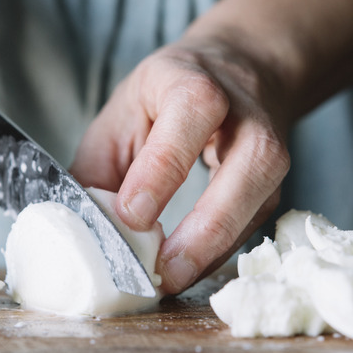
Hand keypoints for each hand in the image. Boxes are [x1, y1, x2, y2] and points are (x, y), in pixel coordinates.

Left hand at [71, 38, 290, 293]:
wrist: (241, 72)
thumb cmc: (169, 94)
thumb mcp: (123, 111)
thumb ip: (100, 167)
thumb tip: (79, 228)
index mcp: (196, 85)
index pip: (188, 120)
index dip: (159, 173)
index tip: (132, 217)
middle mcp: (247, 118)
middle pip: (242, 172)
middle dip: (202, 230)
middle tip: (161, 271)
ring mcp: (271, 156)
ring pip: (255, 208)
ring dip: (211, 252)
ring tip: (170, 280)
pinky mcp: (274, 190)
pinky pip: (249, 228)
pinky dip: (217, 254)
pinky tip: (186, 270)